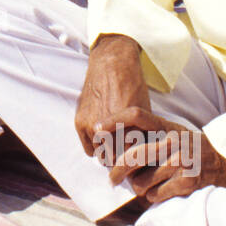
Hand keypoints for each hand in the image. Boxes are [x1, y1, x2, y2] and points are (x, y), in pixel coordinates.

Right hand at [74, 34, 150, 156]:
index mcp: (127, 129)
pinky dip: (95, 147)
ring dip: (107, 153)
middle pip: (114, 160)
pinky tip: (103, 138)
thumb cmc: (133, 86)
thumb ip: (142, 136)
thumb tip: (141, 156)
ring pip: (100, 155)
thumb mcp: (145, 112)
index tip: (136, 159)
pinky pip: (88, 148)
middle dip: (120, 159)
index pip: (129, 160)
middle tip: (125, 153)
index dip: (134, 161)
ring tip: (115, 144)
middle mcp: (108, 130)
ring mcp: (91, 126)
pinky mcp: (80, 122)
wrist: (112, 64)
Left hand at [104, 106, 225, 204]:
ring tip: (147, 185)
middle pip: (132, 156)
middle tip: (111, 179)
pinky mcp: (186, 182)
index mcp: (167, 127)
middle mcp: (173, 142)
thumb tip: (114, 145)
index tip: (96, 129)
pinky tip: (161, 191)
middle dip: (116, 171)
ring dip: (139, 188)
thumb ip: (150, 135)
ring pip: (140, 181)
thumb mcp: (174, 132)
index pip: (136, 115)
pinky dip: (154, 196)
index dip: (113, 120)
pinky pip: (154, 195)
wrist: (225, 165)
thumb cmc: (191, 150)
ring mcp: (180, 162)